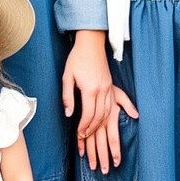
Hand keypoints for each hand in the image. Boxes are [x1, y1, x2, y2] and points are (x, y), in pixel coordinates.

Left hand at [62, 30, 112, 151]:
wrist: (91, 44)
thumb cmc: (76, 59)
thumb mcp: (67, 77)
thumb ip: (68, 96)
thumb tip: (68, 114)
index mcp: (90, 89)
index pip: (88, 114)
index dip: (83, 126)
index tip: (79, 134)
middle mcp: (101, 90)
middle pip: (99, 116)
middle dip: (92, 129)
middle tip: (85, 137)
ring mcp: (108, 88)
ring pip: (107, 112)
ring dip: (100, 124)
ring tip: (93, 131)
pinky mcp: (111, 85)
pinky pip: (112, 105)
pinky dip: (108, 115)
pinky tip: (105, 121)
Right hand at [84, 86, 138, 171]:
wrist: (88, 76)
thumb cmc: (105, 84)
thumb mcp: (119, 93)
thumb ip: (127, 105)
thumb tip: (136, 115)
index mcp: (110, 116)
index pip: (113, 138)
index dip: (114, 151)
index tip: (116, 163)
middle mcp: (100, 121)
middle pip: (101, 143)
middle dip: (103, 158)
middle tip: (104, 171)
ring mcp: (90, 120)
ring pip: (90, 141)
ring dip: (92, 155)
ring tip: (93, 167)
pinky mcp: (82, 118)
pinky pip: (80, 134)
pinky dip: (81, 144)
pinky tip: (81, 154)